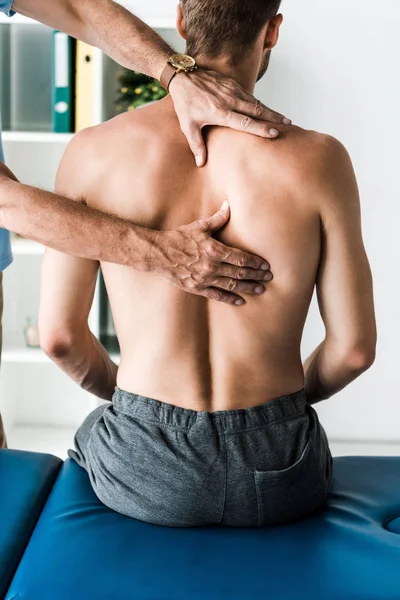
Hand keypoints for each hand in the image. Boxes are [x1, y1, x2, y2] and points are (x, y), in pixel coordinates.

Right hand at [153, 201, 272, 305]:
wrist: (158, 254)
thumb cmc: (179, 238)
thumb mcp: (199, 226)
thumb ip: (217, 219)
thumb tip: (229, 205)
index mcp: (214, 250)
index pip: (241, 258)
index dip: (255, 262)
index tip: (266, 265)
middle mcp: (211, 266)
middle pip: (240, 273)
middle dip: (256, 276)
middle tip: (269, 278)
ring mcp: (204, 279)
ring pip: (232, 285)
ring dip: (248, 288)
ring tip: (261, 290)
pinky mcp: (197, 288)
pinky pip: (217, 295)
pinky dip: (230, 299)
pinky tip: (241, 301)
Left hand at [169, 69, 290, 166]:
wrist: (183, 76)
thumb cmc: (185, 103)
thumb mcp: (188, 126)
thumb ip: (196, 145)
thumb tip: (201, 164)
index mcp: (220, 112)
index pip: (245, 122)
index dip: (261, 129)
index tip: (275, 133)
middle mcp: (229, 100)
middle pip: (257, 110)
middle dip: (274, 118)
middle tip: (289, 125)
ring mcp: (232, 90)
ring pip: (256, 102)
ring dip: (271, 110)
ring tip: (284, 119)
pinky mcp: (232, 84)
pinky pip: (250, 96)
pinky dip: (261, 103)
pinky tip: (268, 110)